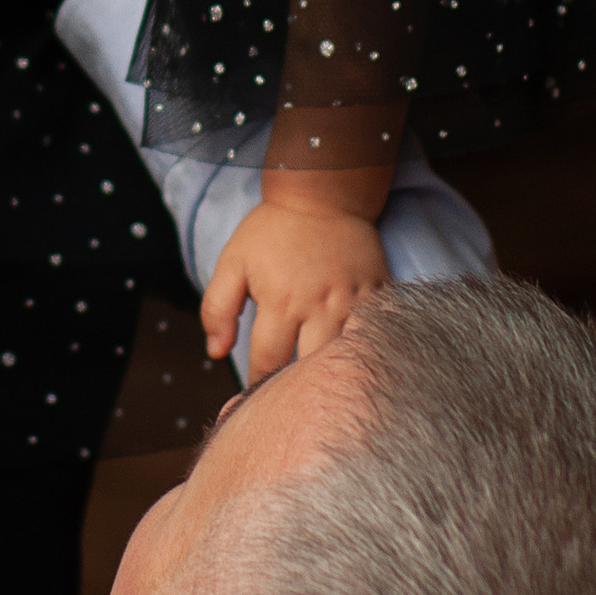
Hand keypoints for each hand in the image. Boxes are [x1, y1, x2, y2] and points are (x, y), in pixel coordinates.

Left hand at [203, 189, 389, 384]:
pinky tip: (358, 361)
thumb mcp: (233, 262)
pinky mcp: (379, 290)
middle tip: (290, 400)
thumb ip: (218, 308)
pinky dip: (367, 349)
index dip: (257, 384)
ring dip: (334, 372)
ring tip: (323, 389)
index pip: (267, 361)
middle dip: (299, 388)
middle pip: (312, 367)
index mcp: (281, 301)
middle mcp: (320, 304)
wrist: (322, 194)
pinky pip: (377, 332)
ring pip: (348, 355)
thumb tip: (216, 352)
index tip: (255, 397)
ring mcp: (354, 299)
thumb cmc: (272, 230)